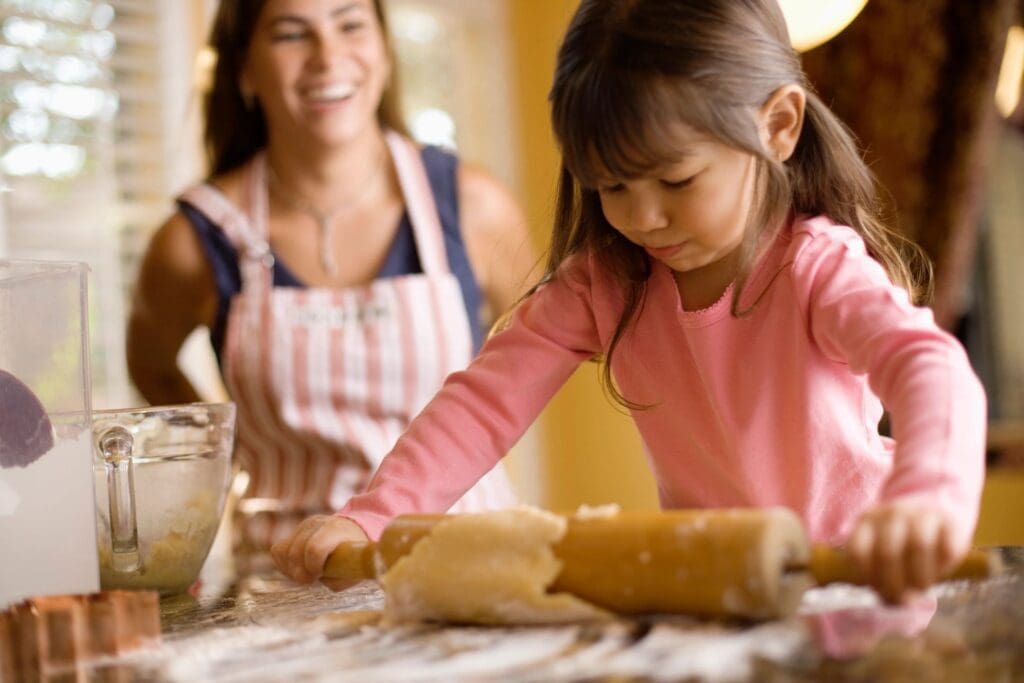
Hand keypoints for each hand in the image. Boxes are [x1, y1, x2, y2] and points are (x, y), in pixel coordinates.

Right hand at [271, 514, 368, 590]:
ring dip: (290, 569)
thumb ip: (337, 579)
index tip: (317, 577)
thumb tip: (322, 580)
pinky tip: (298, 569)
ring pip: (282, 551)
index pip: (314, 548)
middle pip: (295, 552)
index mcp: (336, 530)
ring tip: (305, 574)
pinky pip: (278, 550)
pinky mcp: (295, 531)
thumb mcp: (354, 569)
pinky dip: (284, 564)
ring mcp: (304, 526)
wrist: (355, 532)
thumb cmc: (355, 555)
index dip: (312, 567)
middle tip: (312, 579)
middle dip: (300, 573)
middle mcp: (317, 524)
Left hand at [846, 500, 961, 603]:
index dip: (868, 578)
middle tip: (903, 601)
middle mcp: (891, 513)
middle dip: (895, 585)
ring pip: (918, 545)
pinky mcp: (949, 520)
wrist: (938, 511)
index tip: (878, 592)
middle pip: (887, 553)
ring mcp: (920, 513)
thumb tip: (891, 602)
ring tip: (922, 589)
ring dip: (920, 577)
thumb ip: (880, 573)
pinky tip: (941, 572)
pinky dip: (944, 566)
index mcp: (867, 521)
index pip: (857, 551)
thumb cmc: (904, 541)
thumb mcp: (883, 550)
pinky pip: (947, 547)